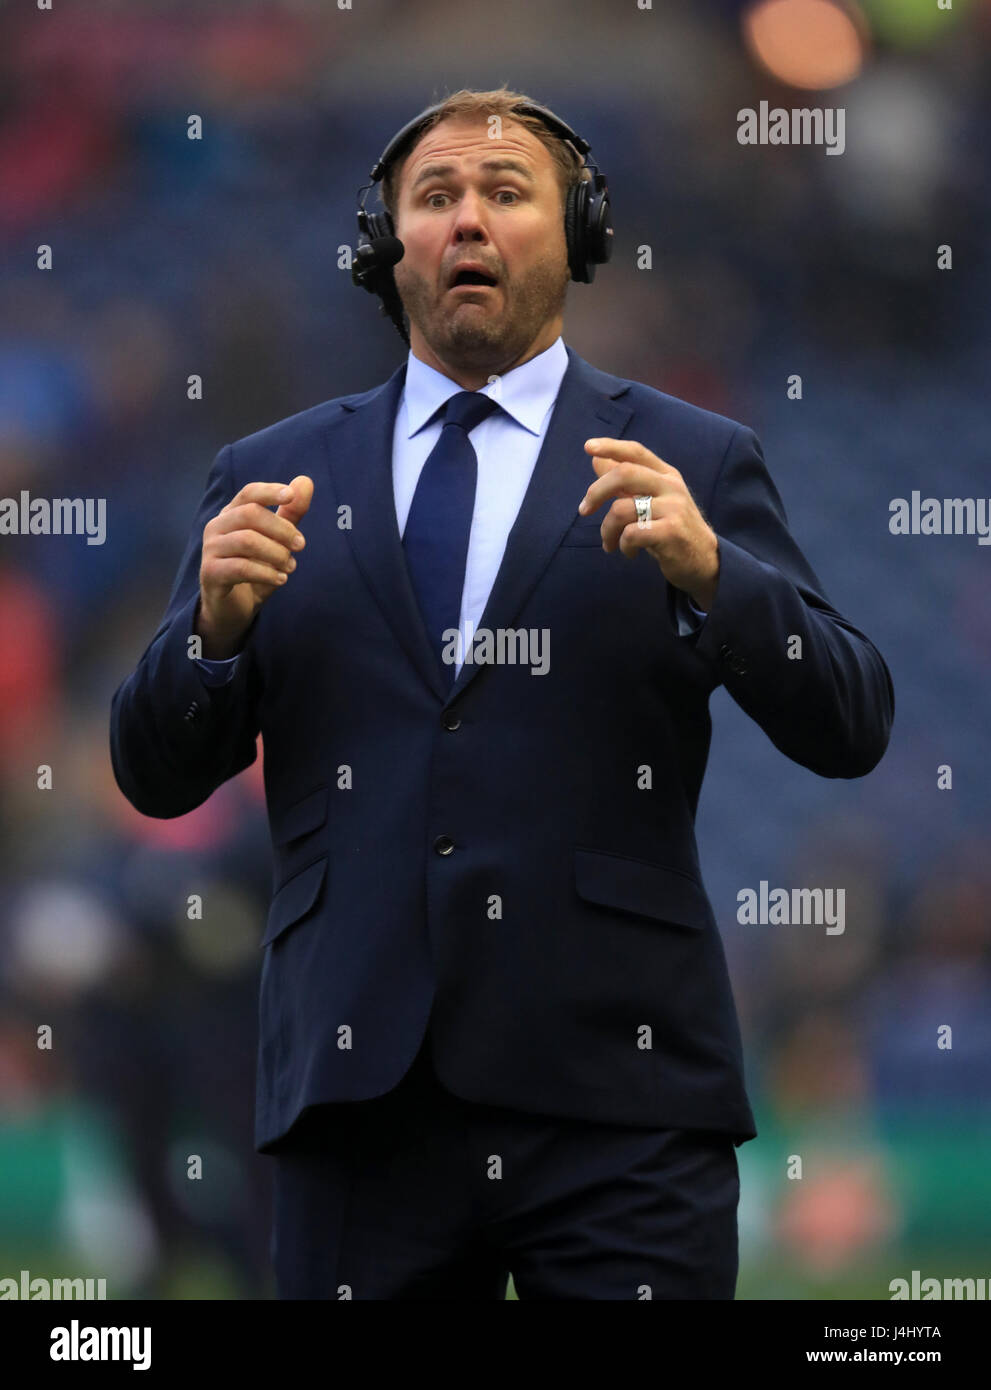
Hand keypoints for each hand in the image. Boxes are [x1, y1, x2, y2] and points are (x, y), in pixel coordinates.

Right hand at [197, 476, 313, 656]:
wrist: (233, 609)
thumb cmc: (255, 570)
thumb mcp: (278, 542)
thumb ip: (291, 513)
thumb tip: (306, 480)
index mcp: (232, 514)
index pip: (249, 493)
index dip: (270, 491)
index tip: (291, 496)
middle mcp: (217, 527)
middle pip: (250, 514)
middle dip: (282, 528)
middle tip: (301, 545)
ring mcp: (210, 550)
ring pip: (247, 540)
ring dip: (276, 553)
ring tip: (291, 567)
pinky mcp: (210, 573)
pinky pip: (241, 567)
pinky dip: (266, 573)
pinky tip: (281, 580)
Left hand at [578, 439, 719, 609]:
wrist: (704, 560)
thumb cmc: (671, 528)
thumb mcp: (651, 501)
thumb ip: (625, 482)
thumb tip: (596, 459)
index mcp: (666, 475)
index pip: (636, 452)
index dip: (611, 447)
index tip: (588, 447)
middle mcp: (671, 486)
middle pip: (624, 473)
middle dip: (596, 491)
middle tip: (584, 510)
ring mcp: (673, 508)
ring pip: (621, 509)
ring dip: (607, 530)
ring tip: (610, 543)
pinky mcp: (671, 532)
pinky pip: (631, 534)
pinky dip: (622, 546)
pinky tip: (629, 552)